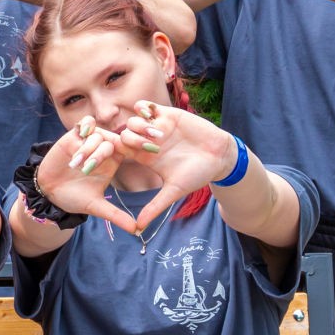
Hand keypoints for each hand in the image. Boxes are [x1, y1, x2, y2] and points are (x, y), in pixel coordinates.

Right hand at [33, 118, 139, 234]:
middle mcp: (103, 150)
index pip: (128, 149)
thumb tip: (136, 230)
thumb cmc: (74, 198)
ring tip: (75, 165)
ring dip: (87, 148)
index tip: (144, 150)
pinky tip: (80, 135)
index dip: (136, 147)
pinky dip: (85, 127)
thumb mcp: (95, 206)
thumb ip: (115, 215)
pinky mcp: (74, 136)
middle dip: (100, 154)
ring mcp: (89, 141)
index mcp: (113, 163)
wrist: (49, 192)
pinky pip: (86, 124)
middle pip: (112, 142)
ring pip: (98, 134)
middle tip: (86, 169)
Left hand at [113, 102, 245, 228]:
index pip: (121, 152)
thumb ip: (155, 206)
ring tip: (157, 137)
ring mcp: (157, 127)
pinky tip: (152, 116)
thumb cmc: (198, 174)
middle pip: (124, 135)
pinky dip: (143, 109)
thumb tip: (139, 228)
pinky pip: (146, 106)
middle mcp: (148, 142)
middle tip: (147, 148)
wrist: (219, 156)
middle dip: (130, 140)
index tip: (121, 156)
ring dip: (139, 126)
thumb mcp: (174, 191)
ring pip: (133, 120)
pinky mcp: (168, 115)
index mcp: (146, 158)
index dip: (115, 152)